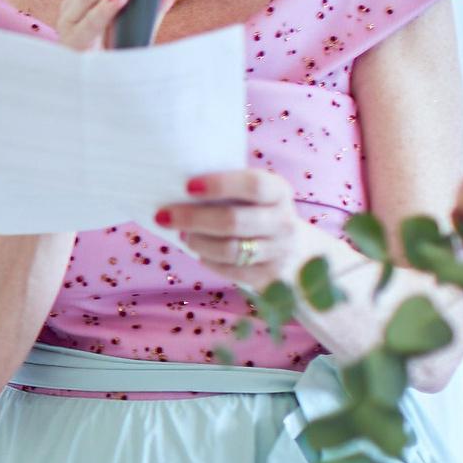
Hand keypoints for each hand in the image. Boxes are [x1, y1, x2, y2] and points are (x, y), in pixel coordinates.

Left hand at [154, 170, 317, 286]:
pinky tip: (200, 251)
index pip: (254, 185)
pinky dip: (207, 260)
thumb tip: (176, 189)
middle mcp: (283, 222)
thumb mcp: (255, 196)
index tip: (187, 186)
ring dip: (197, 242)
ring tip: (184, 234)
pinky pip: (230, 270)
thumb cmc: (260, 214)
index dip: (220, 185)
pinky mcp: (270, 277)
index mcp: (279, 192)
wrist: (299, 252)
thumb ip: (227, 190)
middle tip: (163, 216)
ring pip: (228, 250)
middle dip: (192, 218)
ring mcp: (279, 252)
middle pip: (232, 221)